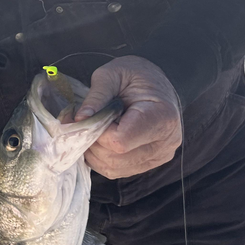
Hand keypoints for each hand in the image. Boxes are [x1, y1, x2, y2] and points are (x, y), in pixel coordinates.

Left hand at [74, 56, 181, 178]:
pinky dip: (100, 157)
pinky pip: (116, 170)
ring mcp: (157, 157)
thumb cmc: (136, 75)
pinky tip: (99, 139)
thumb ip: (96, 96)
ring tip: (91, 128)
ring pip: (113, 167)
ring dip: (93, 151)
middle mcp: (165, 143)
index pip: (120, 141)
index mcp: (162, 117)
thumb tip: (79, 119)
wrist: (156, 83)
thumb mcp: (112, 74)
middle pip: (115, 157)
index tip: (86, 116)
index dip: (97, 132)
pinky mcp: (148, 164)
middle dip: (92, 141)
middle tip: (81, 122)